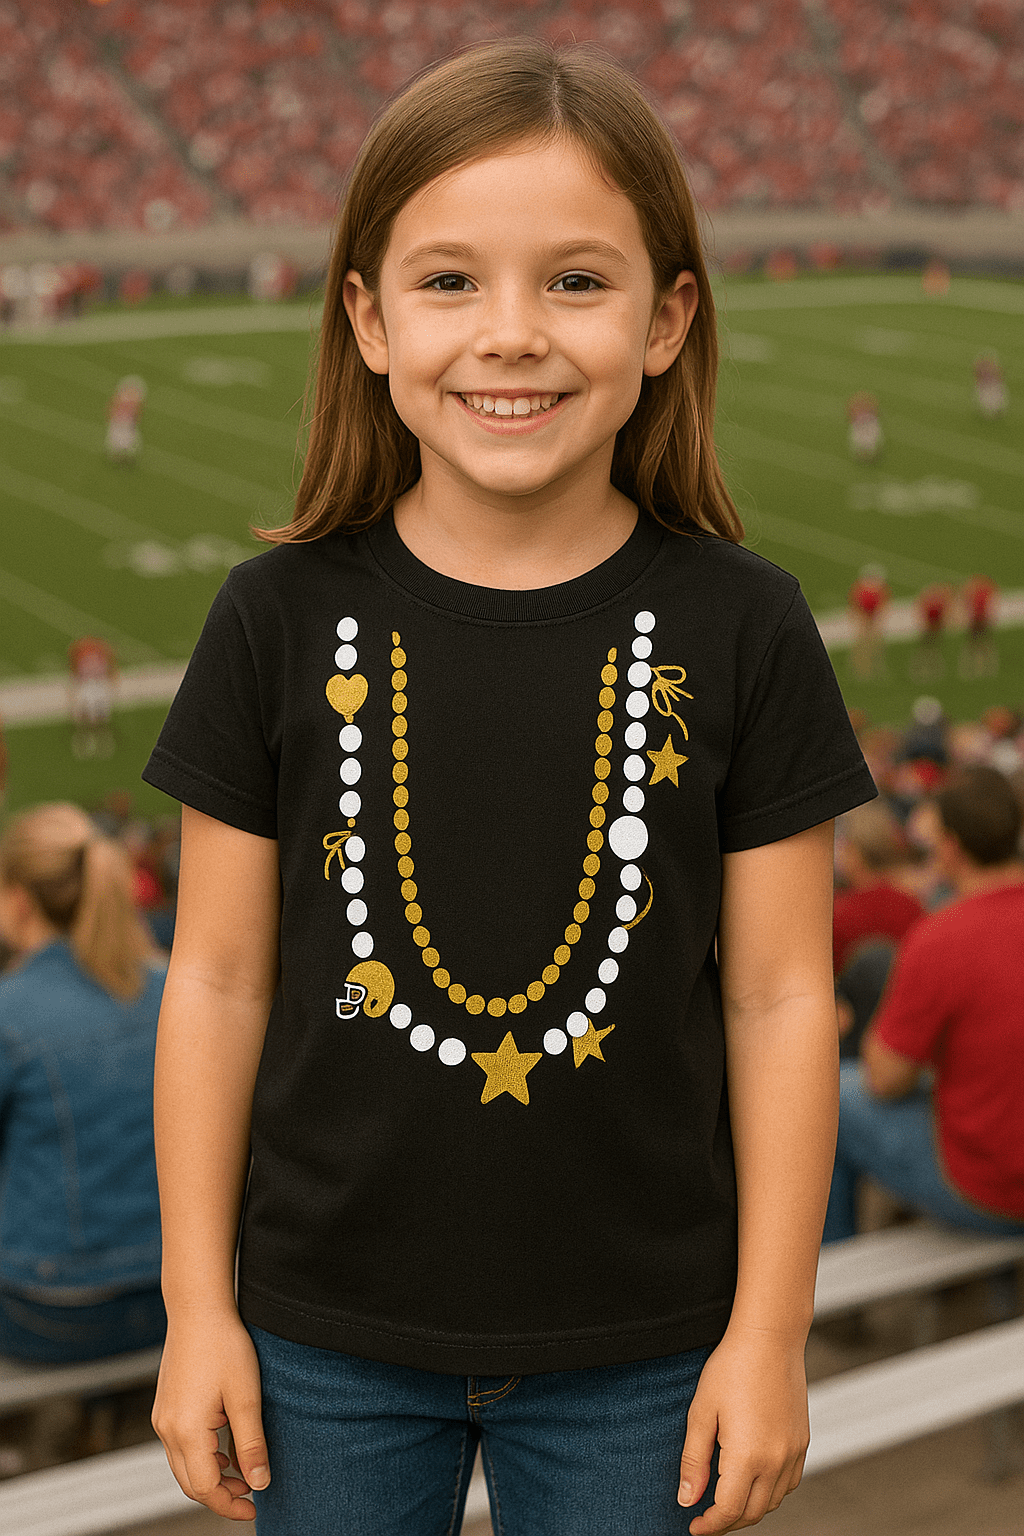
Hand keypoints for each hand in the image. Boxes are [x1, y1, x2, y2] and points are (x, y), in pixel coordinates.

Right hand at [152, 1309, 269, 1520]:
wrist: (197, 1308)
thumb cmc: (224, 1345)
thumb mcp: (246, 1396)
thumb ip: (252, 1444)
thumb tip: (260, 1483)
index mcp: (186, 1431)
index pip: (205, 1488)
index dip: (230, 1504)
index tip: (254, 1508)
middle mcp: (167, 1429)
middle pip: (190, 1483)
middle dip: (220, 1495)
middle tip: (251, 1495)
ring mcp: (161, 1418)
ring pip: (183, 1466)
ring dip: (211, 1476)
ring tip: (242, 1472)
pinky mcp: (164, 1407)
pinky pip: (178, 1446)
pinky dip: (200, 1457)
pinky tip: (223, 1449)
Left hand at [677, 1325, 808, 1532]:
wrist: (769, 1338)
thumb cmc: (731, 1368)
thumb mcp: (701, 1412)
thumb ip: (693, 1460)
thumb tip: (687, 1500)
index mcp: (747, 1457)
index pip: (728, 1511)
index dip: (709, 1525)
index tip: (694, 1527)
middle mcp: (776, 1461)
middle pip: (752, 1513)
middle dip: (728, 1522)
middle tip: (706, 1518)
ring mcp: (793, 1452)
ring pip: (772, 1502)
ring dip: (749, 1509)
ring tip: (726, 1500)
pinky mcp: (802, 1441)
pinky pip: (788, 1483)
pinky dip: (770, 1492)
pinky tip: (753, 1481)